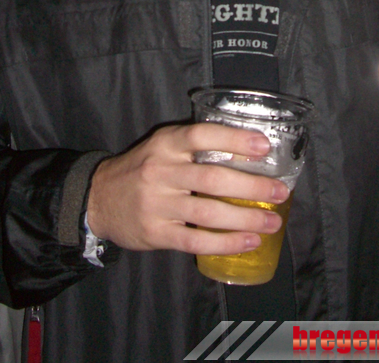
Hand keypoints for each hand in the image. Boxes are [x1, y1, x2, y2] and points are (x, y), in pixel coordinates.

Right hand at [86, 123, 288, 254]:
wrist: (98, 198)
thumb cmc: (142, 168)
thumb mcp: (161, 146)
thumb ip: (194, 146)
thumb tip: (247, 153)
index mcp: (166, 143)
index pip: (202, 135)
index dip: (234, 140)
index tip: (264, 146)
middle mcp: (161, 171)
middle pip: (212, 178)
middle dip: (251, 186)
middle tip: (279, 192)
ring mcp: (158, 204)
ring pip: (208, 213)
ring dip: (245, 218)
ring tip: (271, 222)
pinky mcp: (156, 233)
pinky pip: (196, 241)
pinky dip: (225, 243)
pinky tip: (247, 242)